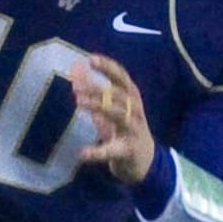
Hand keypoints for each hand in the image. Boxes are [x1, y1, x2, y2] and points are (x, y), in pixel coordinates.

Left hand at [71, 53, 154, 184]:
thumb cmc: (126, 130)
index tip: (90, 59)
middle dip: (98, 89)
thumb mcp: (112, 109)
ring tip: (79, 103)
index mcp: (131, 98)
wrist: (146, 162)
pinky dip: (98, 152)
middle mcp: (135, 111)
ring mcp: (134, 131)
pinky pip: (114, 150)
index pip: (122, 77)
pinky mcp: (130, 151)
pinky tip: (83, 152)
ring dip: (99, 107)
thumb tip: (76, 69)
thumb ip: (94, 91)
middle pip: (119, 95)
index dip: (108, 67)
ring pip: (119, 115)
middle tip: (76, 88)